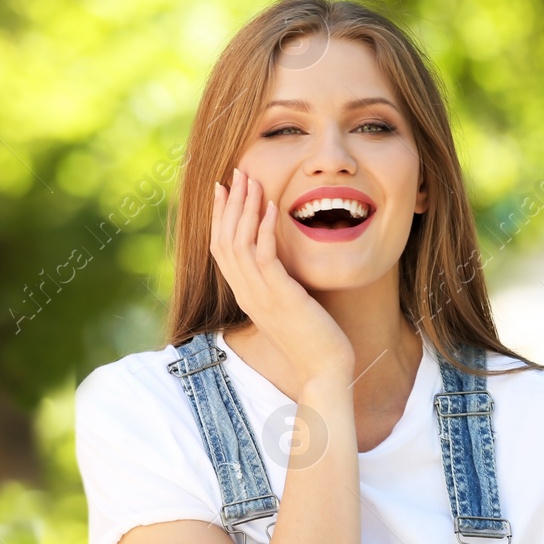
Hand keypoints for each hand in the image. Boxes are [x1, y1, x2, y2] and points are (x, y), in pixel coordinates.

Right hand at [210, 166, 352, 390]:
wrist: (323, 370)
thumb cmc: (312, 339)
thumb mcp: (287, 305)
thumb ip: (277, 283)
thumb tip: (279, 263)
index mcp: (245, 295)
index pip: (221, 249)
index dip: (220, 217)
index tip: (224, 190)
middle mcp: (246, 293)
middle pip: (224, 240)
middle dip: (229, 204)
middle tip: (235, 173)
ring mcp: (259, 295)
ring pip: (239, 243)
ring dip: (244, 208)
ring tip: (251, 180)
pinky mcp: (279, 296)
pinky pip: (263, 255)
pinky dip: (264, 228)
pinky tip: (271, 206)